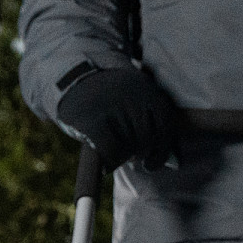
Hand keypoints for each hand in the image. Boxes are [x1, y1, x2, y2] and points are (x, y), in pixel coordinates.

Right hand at [55, 65, 177, 171]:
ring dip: (121, 156)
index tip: (151, 162)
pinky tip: (103, 163)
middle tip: (126, 152)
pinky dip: (109, 162)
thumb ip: (151, 125)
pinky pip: (111, 152)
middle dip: (139, 152)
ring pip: (130, 147)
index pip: (166, 125)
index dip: (162, 150)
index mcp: (146, 88)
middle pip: (147, 139)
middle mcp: (131, 94)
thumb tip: (174, 164)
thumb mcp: (132, 102)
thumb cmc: (105, 100)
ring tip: (110, 146)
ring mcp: (112, 106)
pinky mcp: (94, 120)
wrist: (67, 78)